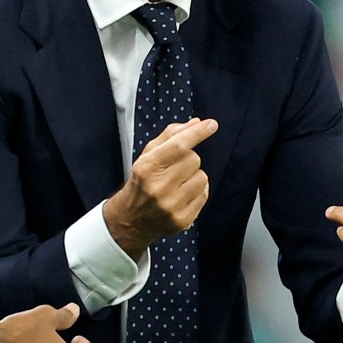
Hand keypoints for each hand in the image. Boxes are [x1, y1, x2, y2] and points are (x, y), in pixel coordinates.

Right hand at [105, 118, 218, 258]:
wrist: (131, 219)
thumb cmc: (142, 182)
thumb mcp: (148, 156)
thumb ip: (170, 136)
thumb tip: (196, 123)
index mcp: (147, 168)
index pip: (179, 146)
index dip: (197, 133)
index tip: (211, 124)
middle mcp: (158, 187)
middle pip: (194, 159)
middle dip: (189, 159)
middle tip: (174, 169)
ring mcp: (171, 205)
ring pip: (202, 177)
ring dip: (194, 176)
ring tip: (178, 183)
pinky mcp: (182, 219)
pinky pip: (204, 194)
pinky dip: (197, 192)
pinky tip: (182, 195)